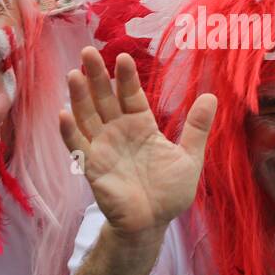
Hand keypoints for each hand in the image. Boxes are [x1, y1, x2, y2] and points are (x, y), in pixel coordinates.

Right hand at [59, 47, 216, 241]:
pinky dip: (68, 131)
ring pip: (87, 116)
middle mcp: (118, 131)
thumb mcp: (189, 158)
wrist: (152, 223)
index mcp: (141, 126)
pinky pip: (77, 146)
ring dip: (79, 96)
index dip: (126, 77)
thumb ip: (196, 128)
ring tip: (74, 74)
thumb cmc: (169, 192)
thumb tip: (211, 96)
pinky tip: (63, 114)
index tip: (122, 57)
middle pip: (104, 98)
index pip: (131, 95)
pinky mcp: (91, 166)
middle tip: (88, 51)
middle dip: (97, 76)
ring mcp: (102, 147)